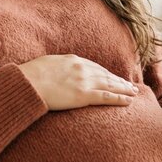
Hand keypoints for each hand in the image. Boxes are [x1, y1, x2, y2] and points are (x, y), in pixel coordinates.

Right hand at [17, 54, 138, 110]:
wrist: (27, 82)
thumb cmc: (31, 75)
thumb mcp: (47, 64)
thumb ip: (58, 66)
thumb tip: (59, 70)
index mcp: (73, 60)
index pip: (95, 67)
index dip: (107, 73)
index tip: (114, 77)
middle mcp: (82, 69)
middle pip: (106, 75)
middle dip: (119, 81)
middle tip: (130, 85)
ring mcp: (84, 82)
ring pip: (110, 85)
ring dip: (124, 89)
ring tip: (134, 93)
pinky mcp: (83, 96)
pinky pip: (106, 97)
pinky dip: (119, 99)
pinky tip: (128, 101)